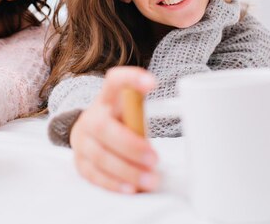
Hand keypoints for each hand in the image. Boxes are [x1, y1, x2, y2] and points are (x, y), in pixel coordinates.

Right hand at [69, 67, 158, 193]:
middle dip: (130, 145)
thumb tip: (189, 118)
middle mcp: (92, 117)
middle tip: (154, 159)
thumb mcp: (128, 111)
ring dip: (127, 170)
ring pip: (100, 155)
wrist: (88, 134)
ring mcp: (83, 141)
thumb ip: (144, 112)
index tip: (152, 83)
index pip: (115, 81)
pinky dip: (114, 183)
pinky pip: (94, 175)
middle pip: (104, 127)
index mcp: (107, 99)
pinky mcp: (80, 162)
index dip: (131, 79)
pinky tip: (131, 188)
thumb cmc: (118, 122)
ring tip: (150, 180)